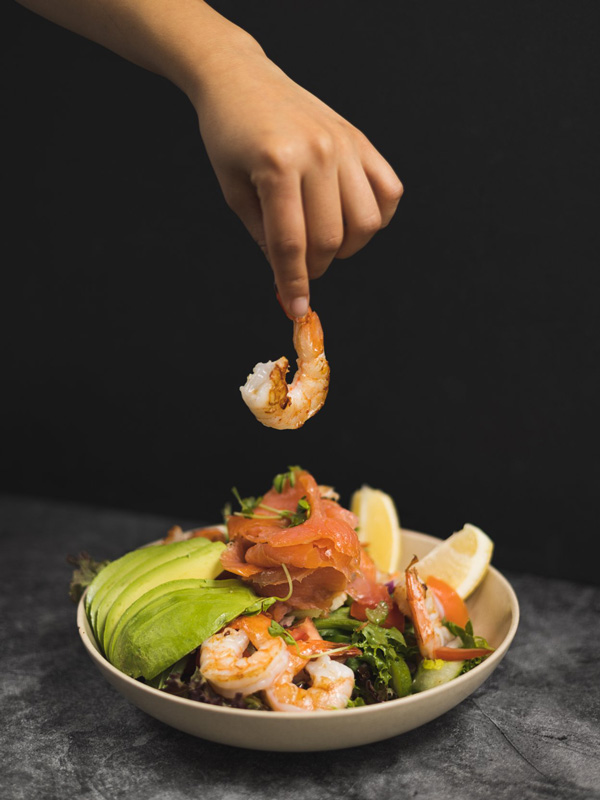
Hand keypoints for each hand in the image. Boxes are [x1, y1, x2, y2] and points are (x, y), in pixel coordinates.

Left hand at [189, 42, 402, 315]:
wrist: (241, 80)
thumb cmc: (229, 136)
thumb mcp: (233, 190)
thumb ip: (263, 236)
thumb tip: (289, 278)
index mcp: (278, 165)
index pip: (291, 243)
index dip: (294, 282)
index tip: (297, 309)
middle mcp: (318, 152)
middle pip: (330, 238)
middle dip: (315, 266)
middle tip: (301, 267)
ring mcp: (344, 144)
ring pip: (365, 222)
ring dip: (347, 247)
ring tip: (324, 242)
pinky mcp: (360, 140)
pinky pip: (388, 192)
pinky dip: (375, 217)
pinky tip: (351, 219)